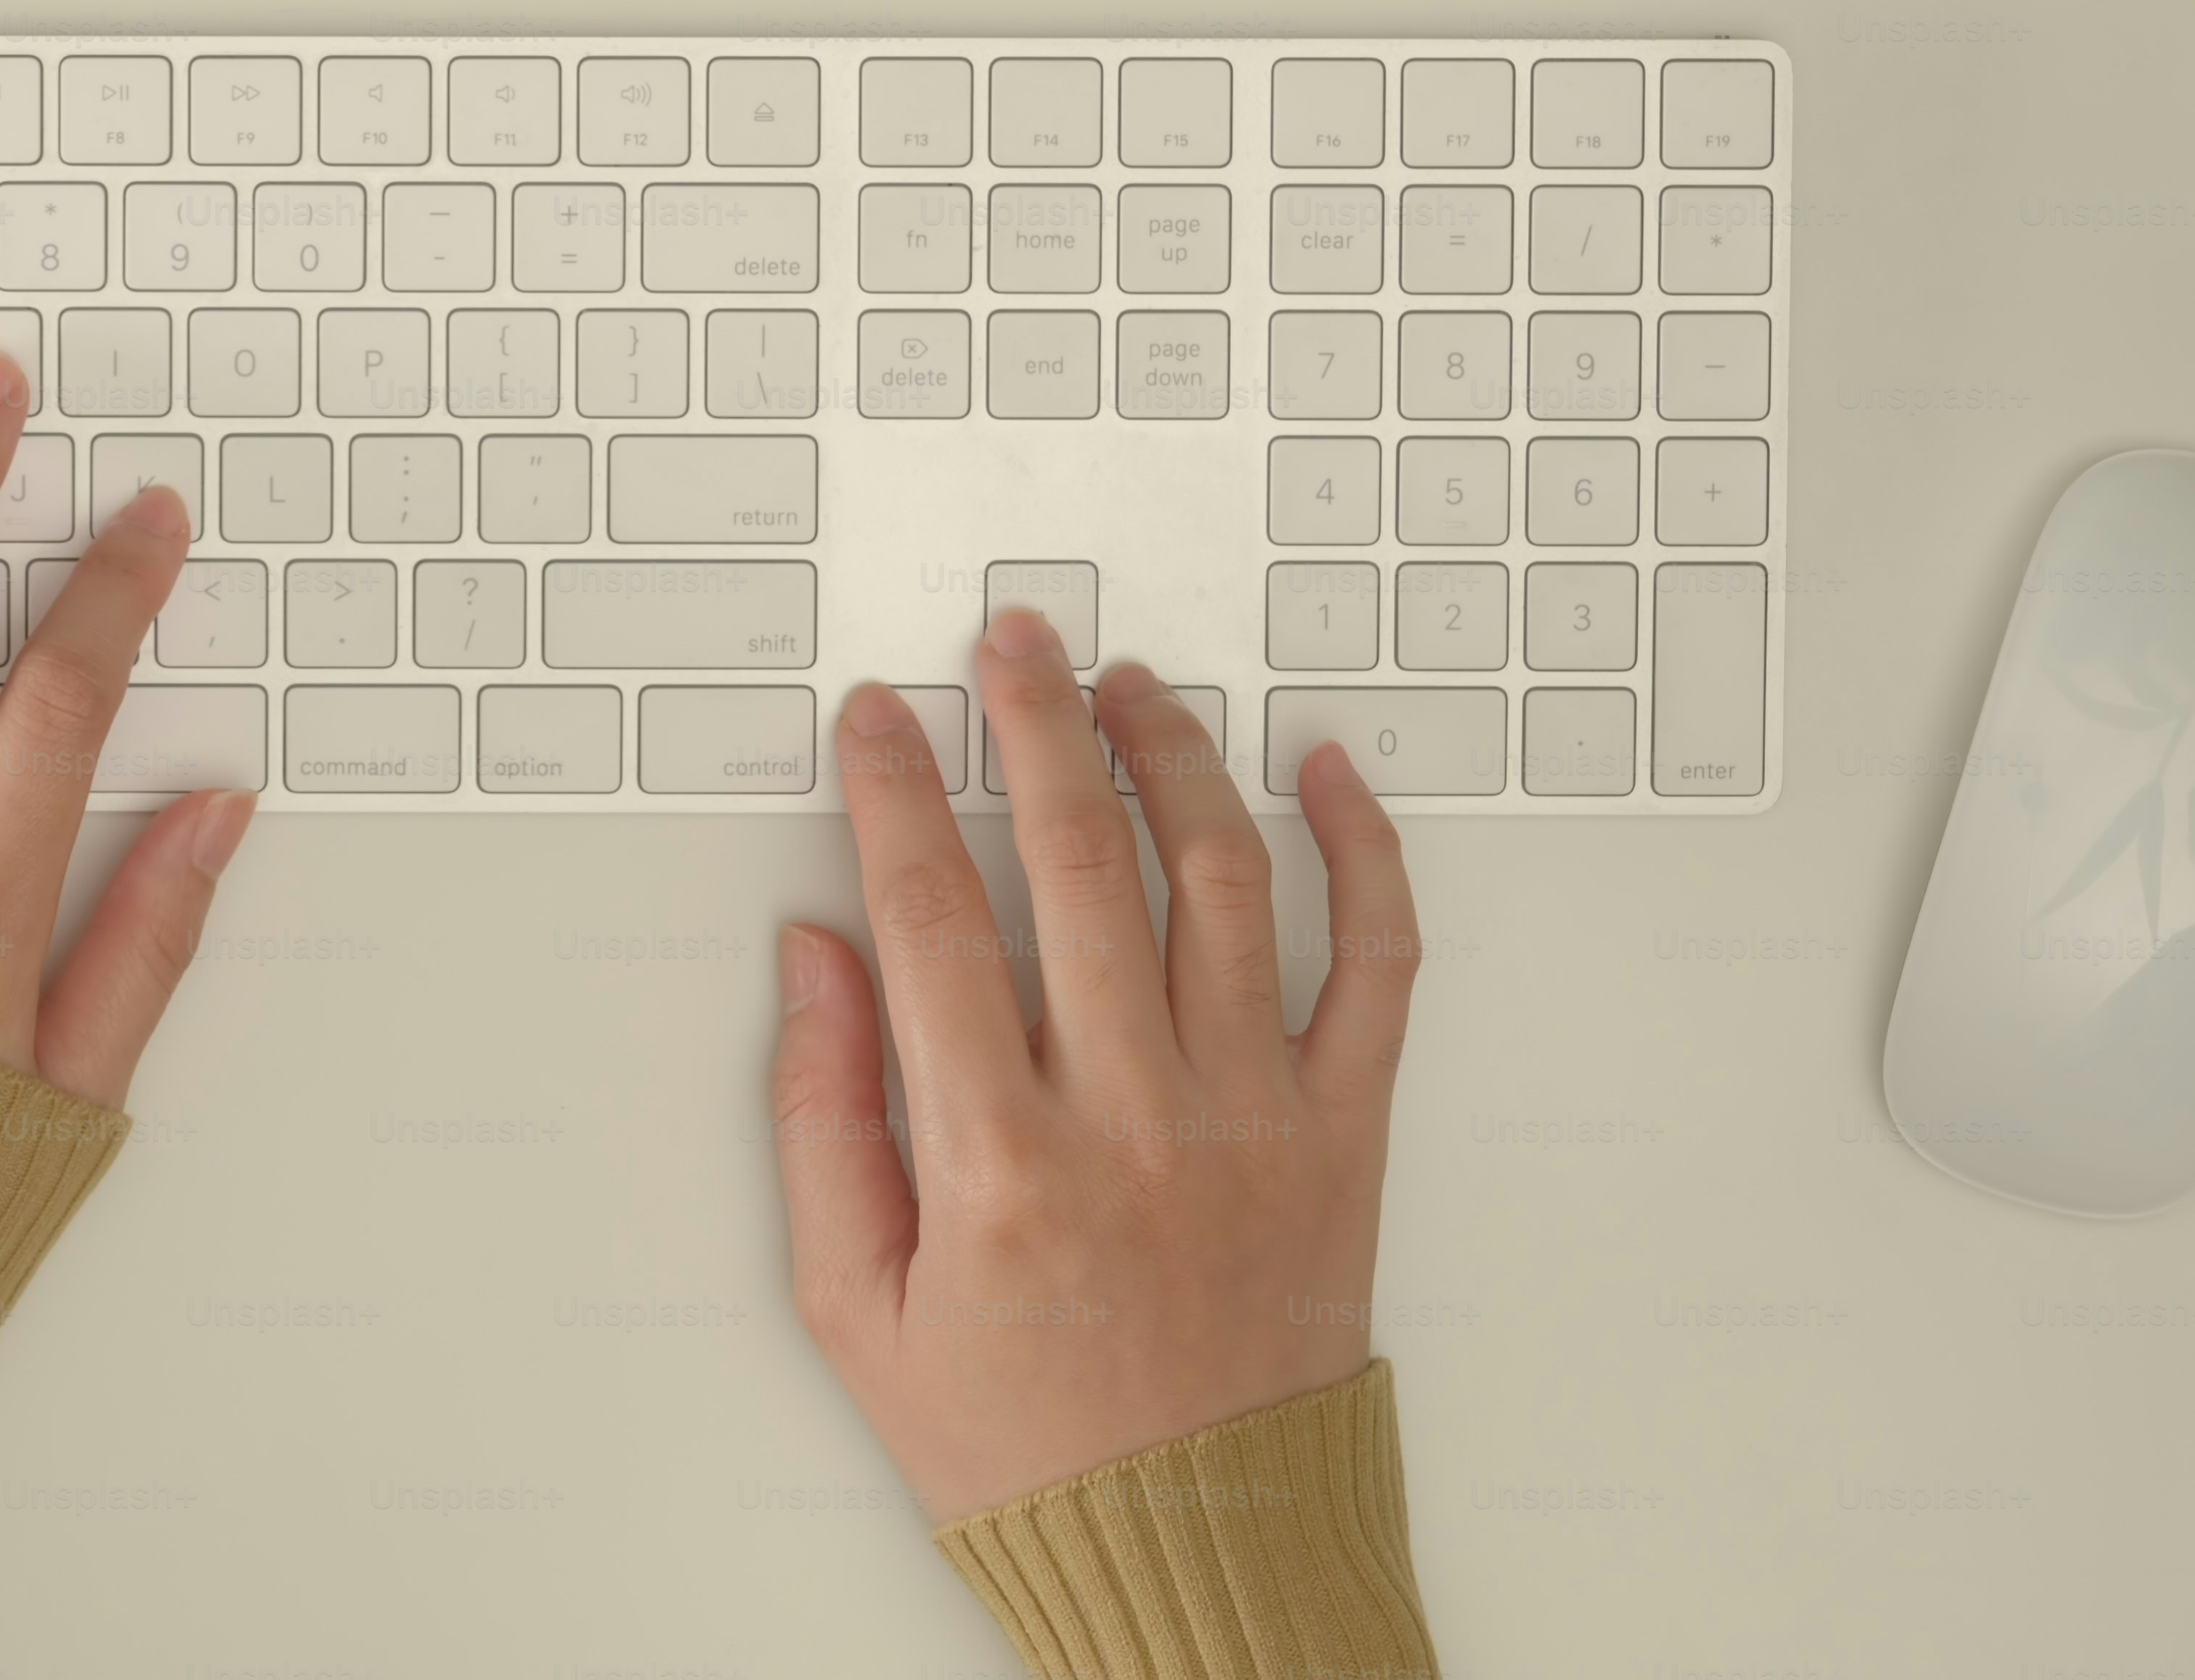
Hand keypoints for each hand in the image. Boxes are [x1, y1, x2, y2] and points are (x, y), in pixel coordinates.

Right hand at [770, 609, 1424, 1522]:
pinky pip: (1377, 967)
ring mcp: (1252, 1120)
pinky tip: (1325, 776)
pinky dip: (1364, 856)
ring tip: (1132, 686)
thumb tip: (817, 960)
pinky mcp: (1343, 1139)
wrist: (1191, 1552)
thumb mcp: (857, 1308)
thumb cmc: (1022, 1443)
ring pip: (1220, 881)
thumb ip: (822, 1120)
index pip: (931, 917)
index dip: (891, 791)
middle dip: (1032, 722)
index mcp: (998, 1163)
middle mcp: (1133, 1119)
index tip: (874, 717)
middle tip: (1011, 642)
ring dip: (1172, 757)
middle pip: (1077, 860)